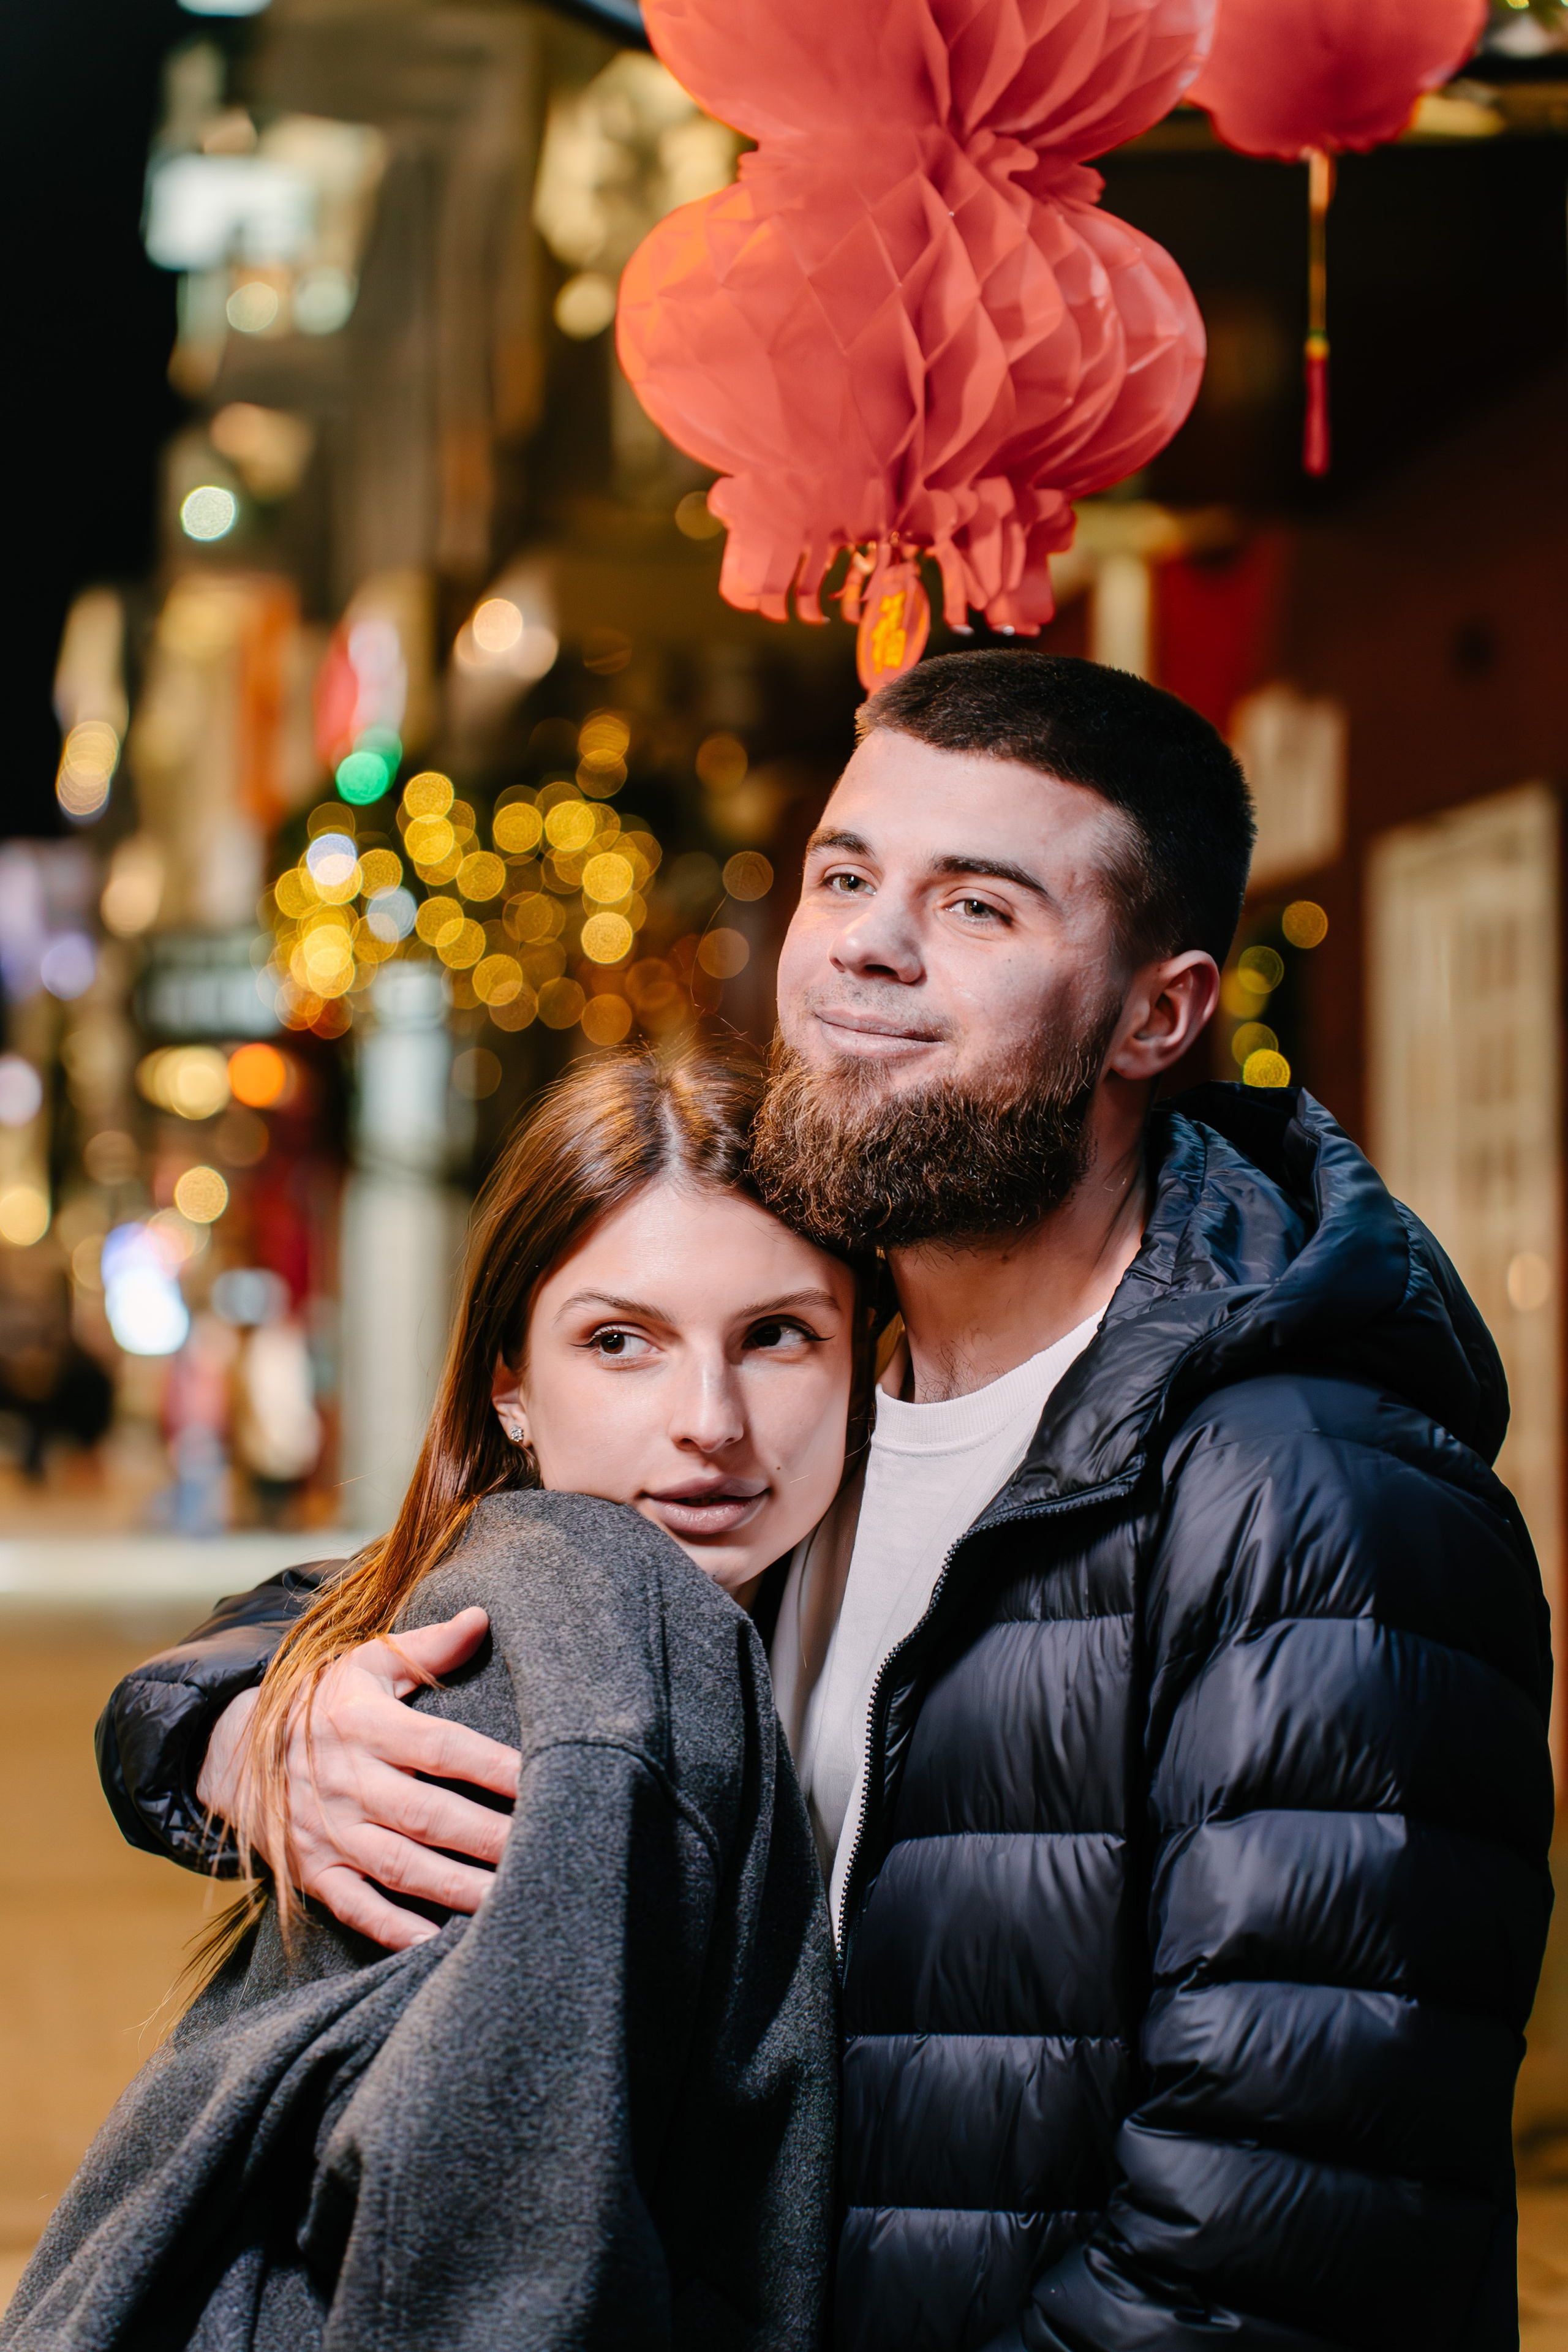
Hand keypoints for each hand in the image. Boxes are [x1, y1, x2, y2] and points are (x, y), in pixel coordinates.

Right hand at [197, 1607, 520, 1950]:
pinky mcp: (313, 1871)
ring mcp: (327, 1832)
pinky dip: (392, 1928)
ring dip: (453, 1887)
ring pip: (398, 1866)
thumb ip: (428, 1648)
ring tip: (507, 1899)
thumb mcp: (366, 1662)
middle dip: (486, 1836)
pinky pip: (355, 1906)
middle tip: (541, 1849)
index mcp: (365, 1725)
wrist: (233, 1748)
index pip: (441, 1747)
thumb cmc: (321, 1701)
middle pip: (427, 1814)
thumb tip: (482, 1618)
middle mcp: (348, 1781)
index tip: (540, 1779)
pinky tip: (434, 1945)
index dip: (491, 1766)